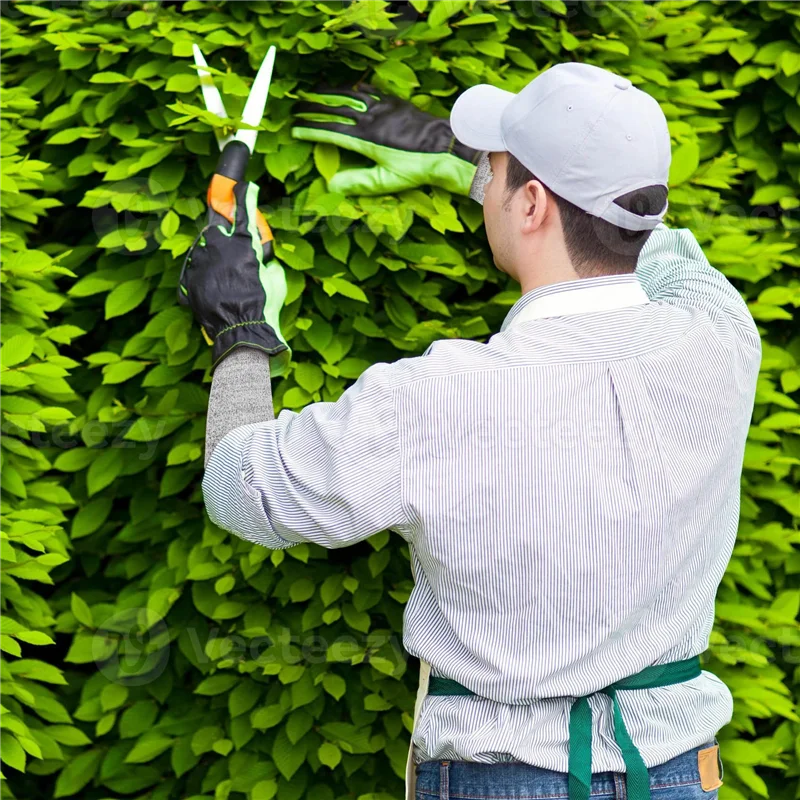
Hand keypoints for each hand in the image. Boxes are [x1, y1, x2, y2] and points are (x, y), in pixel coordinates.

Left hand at [178, 180, 290, 373]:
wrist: (239, 330)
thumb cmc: (263, 305)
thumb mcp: (277, 281)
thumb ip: (270, 265)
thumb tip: (267, 263)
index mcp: (243, 243)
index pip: (244, 211)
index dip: (245, 196)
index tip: (245, 185)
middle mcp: (218, 247)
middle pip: (217, 230)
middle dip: (224, 237)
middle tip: (234, 253)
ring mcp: (200, 262)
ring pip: (204, 250)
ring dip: (214, 259)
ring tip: (226, 280)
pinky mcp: (189, 279)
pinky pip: (196, 271)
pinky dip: (205, 278)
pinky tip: (217, 292)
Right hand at [291, 83, 480, 196]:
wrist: (445, 146)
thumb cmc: (417, 167)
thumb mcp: (387, 181)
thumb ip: (359, 182)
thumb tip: (332, 186)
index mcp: (365, 138)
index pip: (329, 131)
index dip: (310, 130)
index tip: (294, 129)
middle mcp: (369, 118)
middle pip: (334, 109)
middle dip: (312, 109)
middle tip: (296, 109)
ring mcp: (382, 107)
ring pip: (349, 96)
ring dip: (328, 94)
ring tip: (313, 93)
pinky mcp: (394, 102)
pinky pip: (369, 91)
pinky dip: (354, 88)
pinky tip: (349, 87)